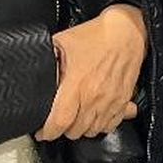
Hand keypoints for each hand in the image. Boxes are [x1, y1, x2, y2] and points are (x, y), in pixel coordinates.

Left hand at [36, 4, 146, 139]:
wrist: (127, 30)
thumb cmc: (96, 35)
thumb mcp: (63, 42)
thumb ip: (48, 61)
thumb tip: (36, 75)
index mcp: (77, 83)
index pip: (60, 121)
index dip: (47, 132)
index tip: (41, 132)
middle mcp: (95, 96)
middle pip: (76, 130)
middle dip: (63, 130)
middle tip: (58, 121)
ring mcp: (111, 101)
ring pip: (93, 130)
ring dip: (82, 128)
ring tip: (75, 119)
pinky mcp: (123, 100)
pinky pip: (112, 124)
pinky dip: (101, 125)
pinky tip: (95, 116)